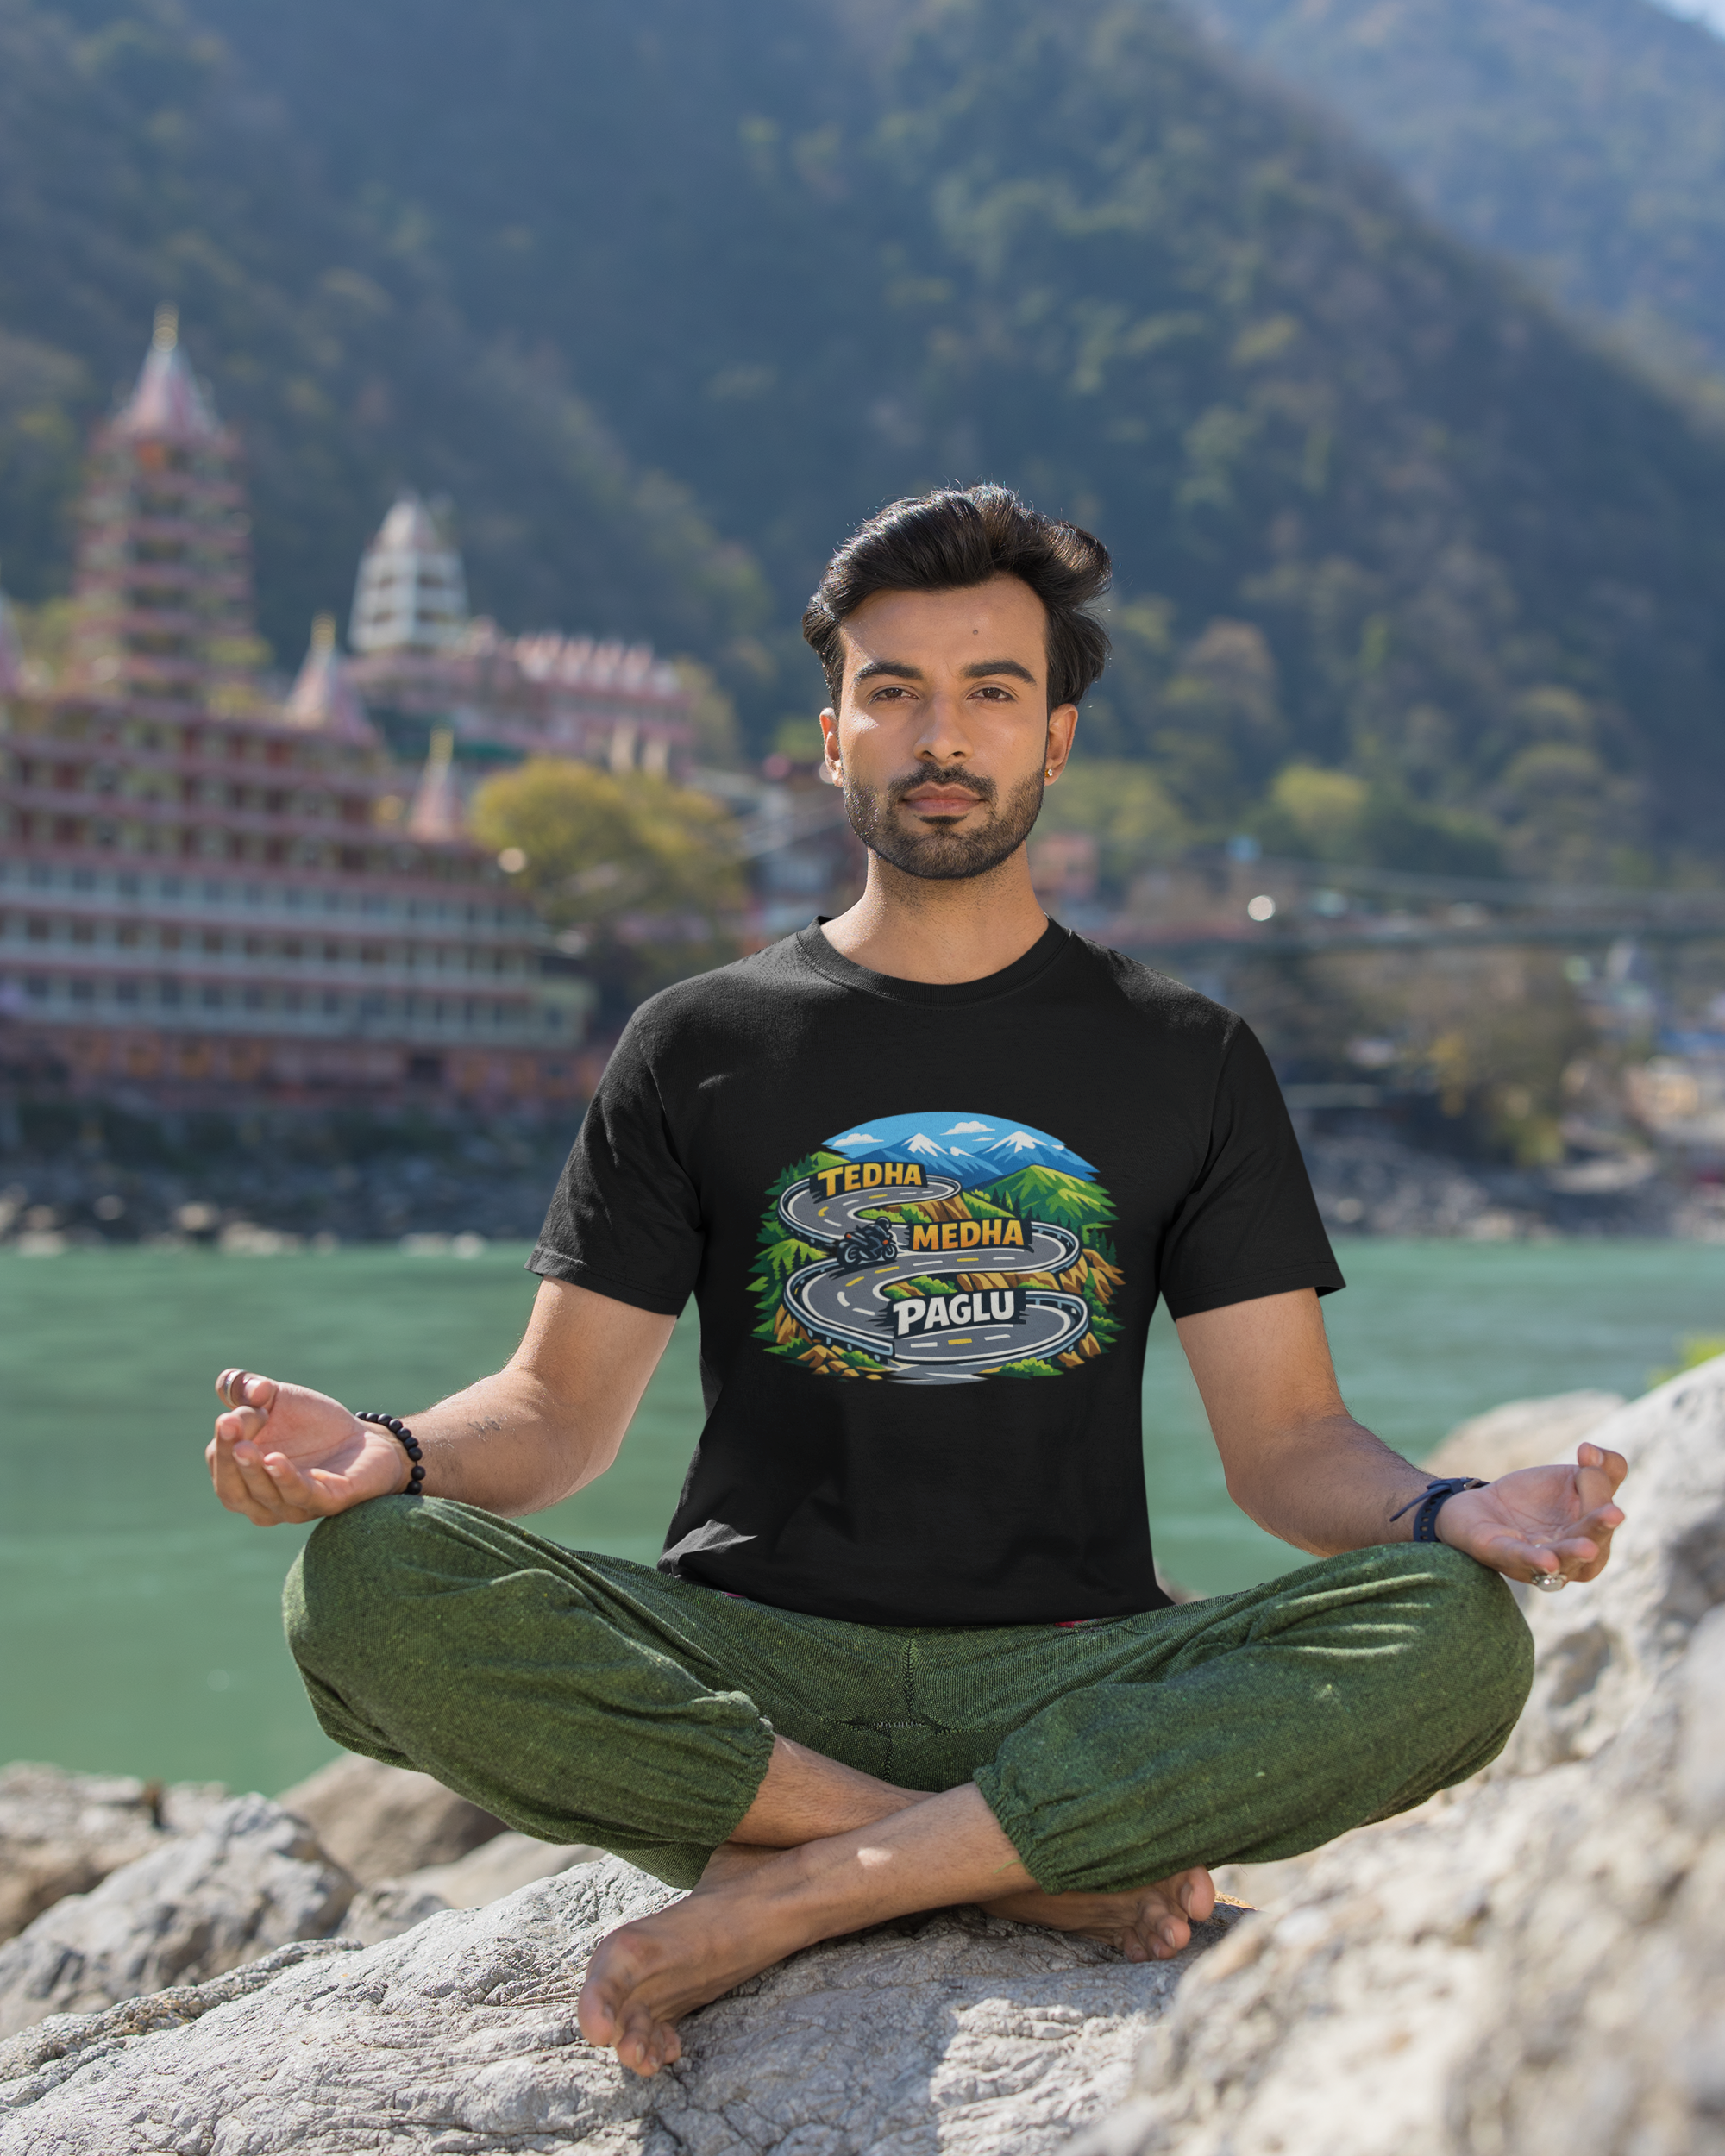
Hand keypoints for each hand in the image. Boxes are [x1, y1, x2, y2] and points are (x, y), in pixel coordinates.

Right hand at [207, 1369, 409, 1525]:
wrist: (365, 1440)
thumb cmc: (311, 1424)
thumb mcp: (275, 1399)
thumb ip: (248, 1388)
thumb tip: (249, 1387)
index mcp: (243, 1476)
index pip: (220, 1465)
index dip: (222, 1443)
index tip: (228, 1418)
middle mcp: (264, 1499)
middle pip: (233, 1491)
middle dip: (228, 1460)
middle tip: (229, 1428)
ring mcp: (295, 1506)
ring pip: (266, 1498)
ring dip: (254, 1473)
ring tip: (246, 1447)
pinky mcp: (329, 1502)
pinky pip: (303, 1496)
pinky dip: (286, 1480)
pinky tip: (276, 1460)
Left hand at [1435, 1442, 1626, 1584]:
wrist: (1482, 1507)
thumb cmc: (1535, 1498)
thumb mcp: (1570, 1478)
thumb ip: (1598, 1467)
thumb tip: (1591, 1452)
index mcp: (1592, 1534)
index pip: (1605, 1509)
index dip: (1599, 1481)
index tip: (1585, 1452)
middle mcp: (1572, 1555)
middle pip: (1592, 1540)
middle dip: (1600, 1527)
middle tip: (1614, 1514)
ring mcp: (1538, 1558)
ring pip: (1562, 1557)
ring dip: (1573, 1552)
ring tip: (1587, 1548)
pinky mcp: (1501, 1555)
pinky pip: (1519, 1559)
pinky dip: (1534, 1559)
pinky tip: (1548, 1561)